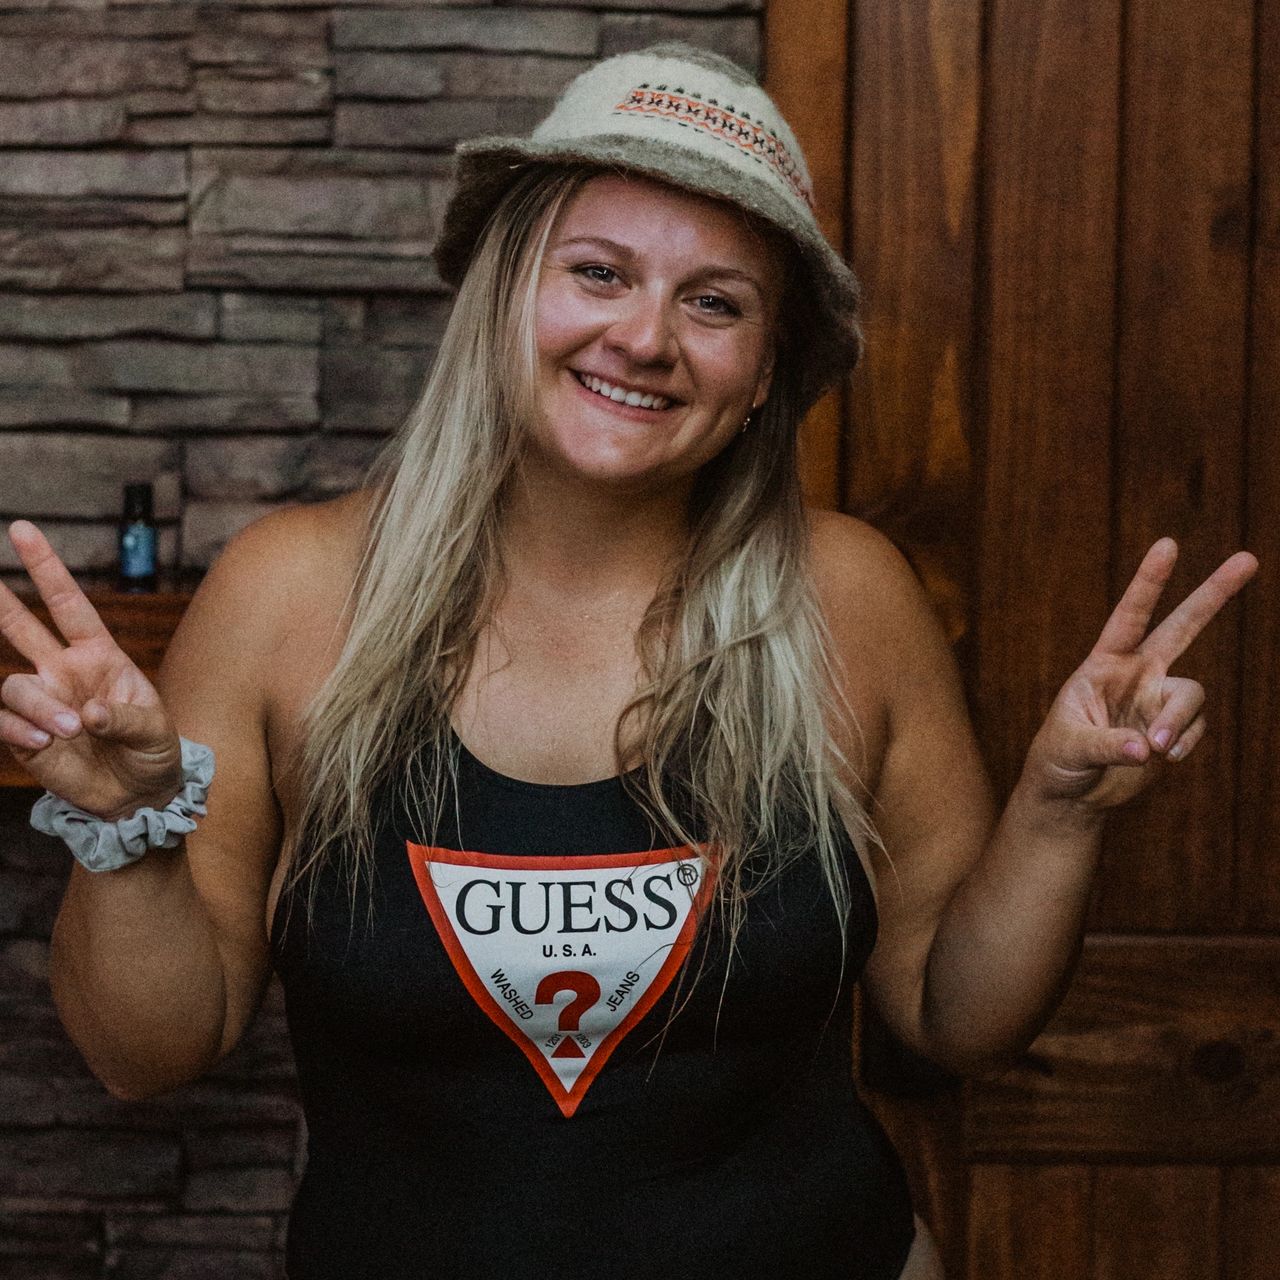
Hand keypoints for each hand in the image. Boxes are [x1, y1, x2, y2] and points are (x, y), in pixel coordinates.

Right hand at [0, 521, 181, 819]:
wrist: (140, 794)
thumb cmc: (153, 752)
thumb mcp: (156, 732)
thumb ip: (125, 719)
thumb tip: (87, 713)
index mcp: (100, 655)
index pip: (69, 604)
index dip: (47, 568)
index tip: (23, 531)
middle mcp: (65, 671)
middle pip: (21, 627)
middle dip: (0, 600)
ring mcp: (44, 701)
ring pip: (15, 685)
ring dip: (36, 706)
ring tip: (64, 731)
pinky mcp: (26, 735)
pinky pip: (5, 722)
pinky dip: (18, 730)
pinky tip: (43, 743)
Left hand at [1024, 537, 1258, 811]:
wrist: (1072, 791)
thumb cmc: (1058, 760)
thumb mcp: (1070, 748)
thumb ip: (1107, 744)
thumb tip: (1149, 748)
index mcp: (1103, 663)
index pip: (1129, 615)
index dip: (1149, 581)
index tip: (1168, 544)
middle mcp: (1137, 672)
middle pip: (1183, 625)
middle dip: (1214, 593)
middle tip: (1249, 558)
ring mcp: (1158, 698)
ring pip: (1192, 694)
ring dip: (1179, 721)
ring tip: (1158, 749)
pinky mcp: (1174, 727)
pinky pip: (1194, 728)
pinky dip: (1182, 744)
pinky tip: (1162, 759)